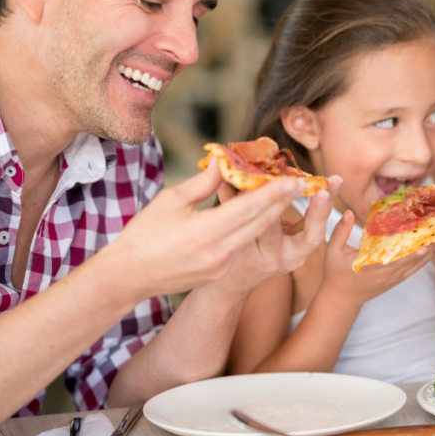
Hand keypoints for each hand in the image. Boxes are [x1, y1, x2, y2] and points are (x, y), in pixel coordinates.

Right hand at [108, 164, 337, 298]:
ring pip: (256, 234)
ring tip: (289, 195)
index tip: (295, 179)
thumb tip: (225, 159)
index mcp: (206, 232)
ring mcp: (222, 265)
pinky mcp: (221, 272)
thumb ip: (204, 182)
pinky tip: (265, 213)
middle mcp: (220, 252)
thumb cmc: (145, 234)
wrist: (129, 276)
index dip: (275, 193)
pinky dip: (255, 228)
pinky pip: (244, 245)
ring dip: (274, 214)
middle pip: (261, 223)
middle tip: (304, 183)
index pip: (249, 209)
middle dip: (284, 202)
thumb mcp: (172, 200)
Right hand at [319, 210, 434, 305]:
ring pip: (417, 266)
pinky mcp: (396, 280)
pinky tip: (433, 248)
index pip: (397, 259)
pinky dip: (424, 260)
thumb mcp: (332, 251)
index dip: (413, 252)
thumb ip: (340, 232)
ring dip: (430, 252)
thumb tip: (350, 213)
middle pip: (413, 261)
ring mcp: (393, 278)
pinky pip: (414, 270)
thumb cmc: (336, 273)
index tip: (426, 241)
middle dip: (428, 247)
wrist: (341, 299)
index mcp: (372, 267)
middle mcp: (386, 274)